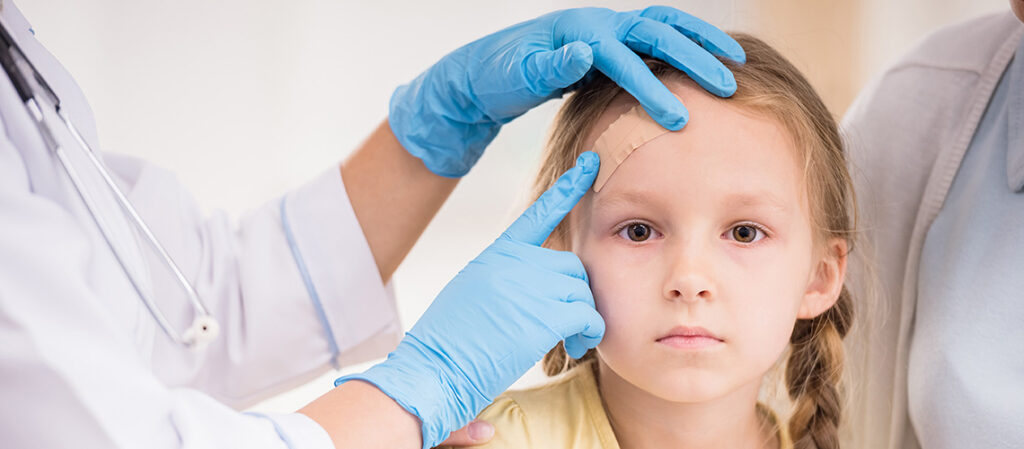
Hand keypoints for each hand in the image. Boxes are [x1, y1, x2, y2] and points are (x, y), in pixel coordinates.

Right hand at [336, 151, 603, 448]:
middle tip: (569, 323)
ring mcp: (526, 284)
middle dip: (575, 292)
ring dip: (583, 314)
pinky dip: (589, 332)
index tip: (589, 166)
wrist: (427, 375)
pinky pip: (588, 314)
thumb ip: (496, 296)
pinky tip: (575, 346)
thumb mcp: (466, 306)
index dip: (566, 188)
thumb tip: (513, 333)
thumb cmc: (440, 356)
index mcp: (491, 258)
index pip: (536, 214)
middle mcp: (510, 264)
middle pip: (568, 264)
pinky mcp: (542, 313)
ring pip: (581, 287)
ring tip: (573, 339)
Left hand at [389, 6, 744, 176]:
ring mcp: (607, 29)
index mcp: (579, 32)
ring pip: (664, 27)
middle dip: (694, 59)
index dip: (651, 88)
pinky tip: (706, 62)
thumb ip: (550, 65)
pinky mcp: (611, 43)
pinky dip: (685, 46)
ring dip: (700, 41)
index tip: (677, 118)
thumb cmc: (500, 75)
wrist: (486, 68)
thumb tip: (583, 53)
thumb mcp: (517, 75)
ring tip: (734, 61)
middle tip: (727, 86)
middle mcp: (599, 24)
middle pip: (657, 33)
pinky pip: (656, 40)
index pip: (624, 59)